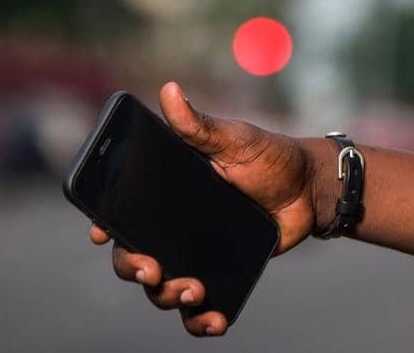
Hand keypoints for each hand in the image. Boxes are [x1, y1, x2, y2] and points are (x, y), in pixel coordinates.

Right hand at [86, 82, 323, 336]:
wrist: (309, 188)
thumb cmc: (268, 156)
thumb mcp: (234, 138)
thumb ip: (200, 125)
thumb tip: (170, 89)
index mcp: (165, 193)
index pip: (122, 213)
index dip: (105, 227)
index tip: (103, 234)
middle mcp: (172, 226)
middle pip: (134, 257)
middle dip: (134, 269)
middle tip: (154, 271)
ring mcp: (193, 253)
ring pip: (162, 288)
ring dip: (167, 297)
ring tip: (193, 291)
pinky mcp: (219, 273)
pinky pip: (199, 307)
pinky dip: (200, 321)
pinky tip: (213, 323)